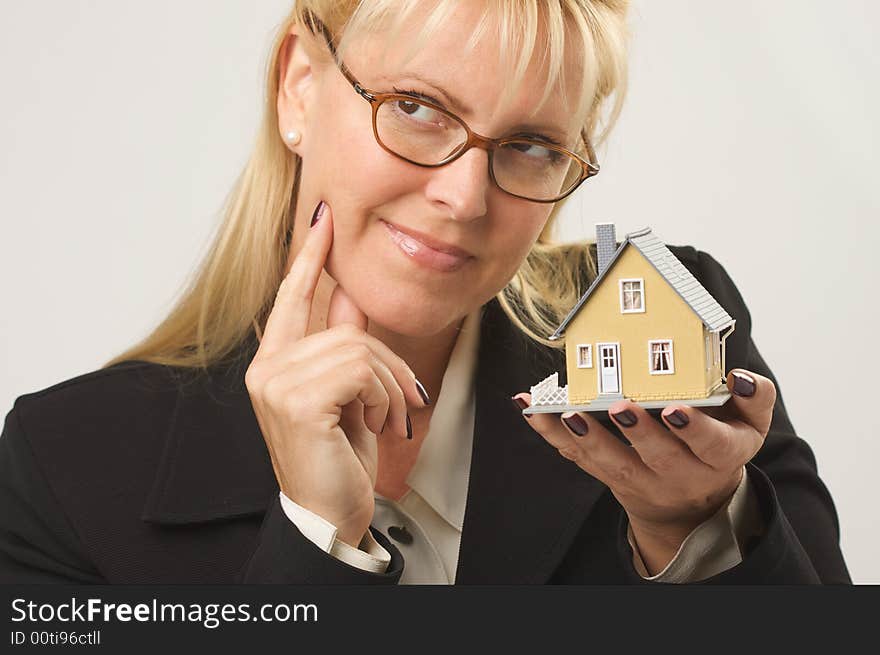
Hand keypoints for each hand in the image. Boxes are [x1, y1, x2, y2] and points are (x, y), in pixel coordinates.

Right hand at [245, 200, 428, 546]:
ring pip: (359, 349)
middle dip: (389, 365)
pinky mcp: (296, 400)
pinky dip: (383, 398)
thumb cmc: (336, 456)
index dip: (309, 257)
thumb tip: (348, 293)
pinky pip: (361, 371)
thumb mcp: (346, 394)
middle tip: (406, 399)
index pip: (292, 297)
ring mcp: (275, 383)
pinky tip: (376, 426)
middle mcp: (266, 369)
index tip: (322, 219)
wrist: (330, 513)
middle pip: (347, 328)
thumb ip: (341, 342)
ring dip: (390, 387)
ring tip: (389, 419)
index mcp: (274, 363)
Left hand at [515, 370, 774, 571]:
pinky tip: (530, 410)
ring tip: (566, 413)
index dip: (693, 429)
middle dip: (638, 432)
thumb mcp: (750, 426)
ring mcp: (641, 480)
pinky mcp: (609, 477)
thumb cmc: (719, 445)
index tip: (675, 409)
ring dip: (586, 439)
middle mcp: (679, 474)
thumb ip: (756, 398)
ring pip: (612, 464)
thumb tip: (741, 376)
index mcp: (718, 456)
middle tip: (619, 407)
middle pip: (658, 457)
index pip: (709, 445)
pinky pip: (578, 459)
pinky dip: (551, 435)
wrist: (692, 502)